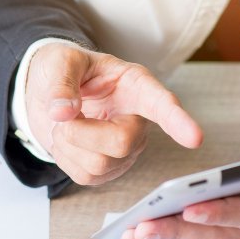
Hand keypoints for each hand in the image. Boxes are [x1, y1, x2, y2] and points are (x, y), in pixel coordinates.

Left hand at [25, 44, 202, 184]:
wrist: (45, 92)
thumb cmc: (62, 70)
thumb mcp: (58, 62)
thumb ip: (61, 84)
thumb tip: (62, 113)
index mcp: (135, 85)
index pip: (162, 104)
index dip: (178, 121)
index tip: (195, 137)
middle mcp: (137, 119)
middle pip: (122, 143)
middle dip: (82, 132)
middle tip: (62, 113)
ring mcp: (125, 148)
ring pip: (100, 164)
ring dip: (68, 143)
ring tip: (67, 122)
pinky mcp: (107, 169)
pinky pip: (85, 176)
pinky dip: (65, 157)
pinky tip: (68, 139)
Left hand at [122, 167, 239, 238]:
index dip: (224, 214)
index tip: (192, 210)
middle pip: (217, 235)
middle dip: (177, 233)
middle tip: (140, 231)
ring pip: (206, 238)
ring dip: (169, 237)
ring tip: (131, 235)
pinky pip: (206, 233)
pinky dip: (176, 232)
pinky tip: (147, 231)